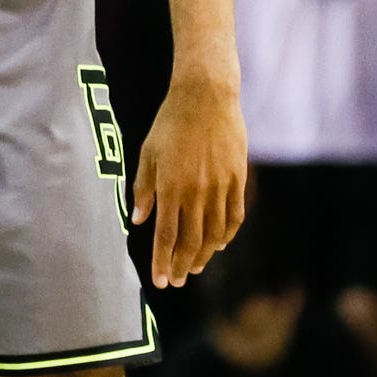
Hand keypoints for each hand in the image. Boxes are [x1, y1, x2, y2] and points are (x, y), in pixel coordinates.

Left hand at [130, 73, 244, 286]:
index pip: (165, 235)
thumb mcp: (148, 152)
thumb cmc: (171, 121)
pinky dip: (227, 234)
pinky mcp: (238, 178)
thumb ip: (144, 188)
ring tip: (195, 267)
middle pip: (191, 241)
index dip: (162, 261)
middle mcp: (196, 191)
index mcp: (171, 186)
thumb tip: (139, 220)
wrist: (206, 95)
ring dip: (205, 255)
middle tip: (176, 281)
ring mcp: (220, 185)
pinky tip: (219, 244)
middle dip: (182, 265)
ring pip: (215, 233)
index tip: (159, 280)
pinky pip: (235, 215)